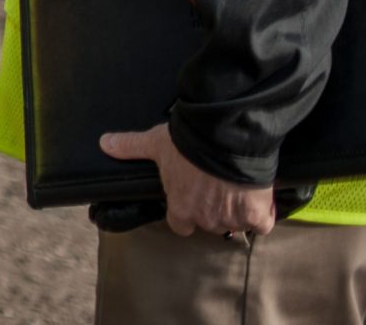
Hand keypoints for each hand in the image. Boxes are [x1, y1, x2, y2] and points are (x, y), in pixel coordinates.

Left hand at [100, 125, 275, 235]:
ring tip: (234, 187)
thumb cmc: (187, 144)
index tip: (190, 200)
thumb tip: (104, 143)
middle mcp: (205, 219)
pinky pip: (261, 223)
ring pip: (234, 223)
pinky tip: (258, 200)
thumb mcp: (155, 143)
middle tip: (214, 186)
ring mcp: (231, 219)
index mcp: (180, 208)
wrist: (224, 140)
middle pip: (208, 223)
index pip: (180, 226)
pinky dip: (261, 214)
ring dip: (236, 210)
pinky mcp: (256, 215)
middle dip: (211, 209)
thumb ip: (130, 147)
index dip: (185, 213)